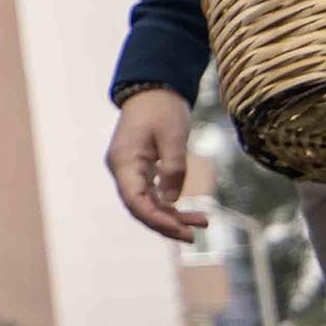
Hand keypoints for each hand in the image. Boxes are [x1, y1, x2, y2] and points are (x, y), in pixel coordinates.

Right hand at [105, 88, 203, 241]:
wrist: (152, 90)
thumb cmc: (161, 109)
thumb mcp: (173, 136)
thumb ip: (174, 168)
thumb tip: (172, 201)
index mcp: (124, 162)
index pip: (136, 201)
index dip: (157, 219)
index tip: (182, 230)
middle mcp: (122, 170)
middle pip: (140, 208)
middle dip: (166, 224)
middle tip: (193, 235)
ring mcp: (130, 171)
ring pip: (148, 203)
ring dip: (172, 216)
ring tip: (202, 222)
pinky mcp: (140, 170)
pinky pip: (153, 194)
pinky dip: (170, 204)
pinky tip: (191, 211)